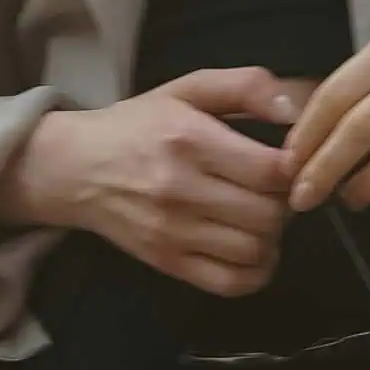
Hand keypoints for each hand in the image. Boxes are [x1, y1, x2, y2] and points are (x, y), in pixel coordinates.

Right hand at [0, 68, 309, 298]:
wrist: (74, 169)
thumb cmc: (138, 125)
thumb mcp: (188, 89)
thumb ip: (246, 87)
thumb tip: (296, 110)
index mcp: (189, 139)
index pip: (270, 170)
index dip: (294, 170)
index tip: (289, 164)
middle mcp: (180, 189)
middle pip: (268, 214)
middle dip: (285, 204)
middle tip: (275, 192)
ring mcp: (172, 232)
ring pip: (255, 251)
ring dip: (273, 237)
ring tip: (261, 218)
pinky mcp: (167, 263)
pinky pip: (230, 283)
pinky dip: (256, 272)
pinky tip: (252, 251)